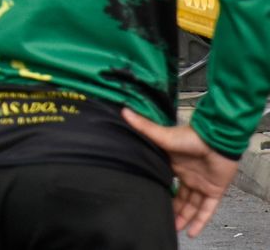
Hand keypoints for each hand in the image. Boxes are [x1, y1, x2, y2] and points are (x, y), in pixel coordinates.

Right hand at [122, 109, 238, 237]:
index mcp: (175, 165)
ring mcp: (202, 184)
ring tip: (173, 229)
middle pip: (179, 197)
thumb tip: (124, 111)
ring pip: (191, 206)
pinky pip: (207, 210)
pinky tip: (192, 232)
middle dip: (171, 209)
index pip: (166, 181)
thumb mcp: (162, 135)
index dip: (159, 191)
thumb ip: (143, 126)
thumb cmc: (191, 135)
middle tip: (161, 219)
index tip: (149, 198)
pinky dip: (200, 221)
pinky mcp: (215, 190)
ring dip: (183, 218)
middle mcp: (188, 176)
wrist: (217, 139)